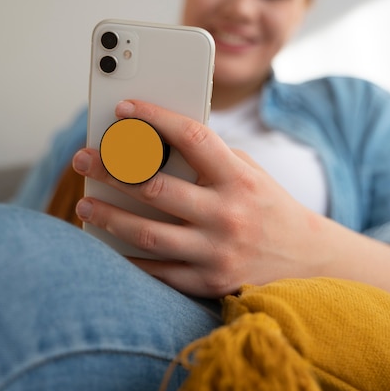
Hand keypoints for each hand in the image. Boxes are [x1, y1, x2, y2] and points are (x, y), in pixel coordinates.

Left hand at [72, 100, 327, 296]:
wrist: (306, 260)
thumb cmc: (268, 207)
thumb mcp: (248, 173)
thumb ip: (210, 159)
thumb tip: (154, 144)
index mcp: (239, 178)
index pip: (193, 138)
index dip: (155, 118)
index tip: (123, 108)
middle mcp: (228, 214)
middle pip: (157, 188)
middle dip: (112, 171)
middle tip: (83, 160)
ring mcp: (218, 251)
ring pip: (149, 233)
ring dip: (110, 218)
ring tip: (84, 204)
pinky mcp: (210, 281)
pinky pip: (159, 271)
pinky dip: (130, 259)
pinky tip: (108, 245)